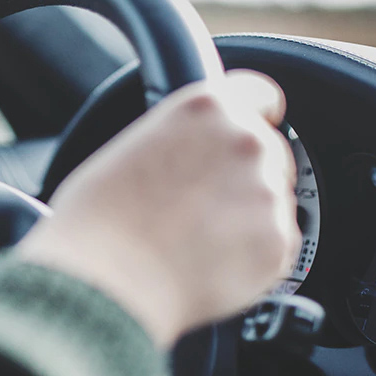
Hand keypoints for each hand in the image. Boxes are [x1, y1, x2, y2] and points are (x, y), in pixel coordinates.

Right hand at [16, 70, 299, 348]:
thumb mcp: (126, 152)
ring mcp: (267, 192)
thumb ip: (175, 142)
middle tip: (199, 208)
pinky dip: (250, 259)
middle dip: (241, 178)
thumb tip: (187, 160)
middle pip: (269, 152)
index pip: (260, 94)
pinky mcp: (278, 242)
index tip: (248, 131)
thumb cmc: (98, 222)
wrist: (106, 281)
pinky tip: (206, 264)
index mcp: (205, 108)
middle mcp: (244, 141)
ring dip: (245, 219)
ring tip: (194, 243)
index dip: (254, 116)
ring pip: (271, 202)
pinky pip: (274, 247)